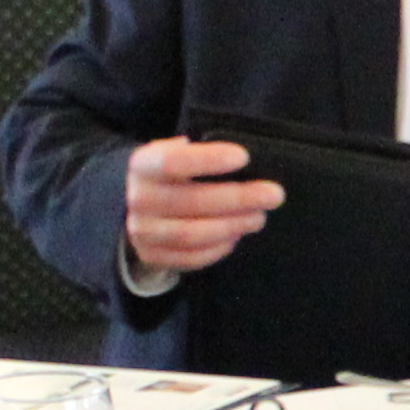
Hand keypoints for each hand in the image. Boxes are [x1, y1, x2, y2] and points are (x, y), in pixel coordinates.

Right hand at [122, 136, 283, 278]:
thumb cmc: (170, 175)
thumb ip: (197, 151)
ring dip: (233, 225)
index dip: (208, 160)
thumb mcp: (174, 153)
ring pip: (193, 234)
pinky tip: (237, 235)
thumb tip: (239, 159)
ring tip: (258, 217)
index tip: (243, 156)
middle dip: (238, 198)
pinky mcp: (153, 256)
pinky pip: (191, 257)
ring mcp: (143, 232)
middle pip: (191, 201)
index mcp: (143, 165)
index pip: (172, 162)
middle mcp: (139, 199)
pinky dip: (219, 248)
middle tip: (273, 194)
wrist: (135, 207)